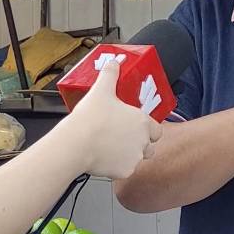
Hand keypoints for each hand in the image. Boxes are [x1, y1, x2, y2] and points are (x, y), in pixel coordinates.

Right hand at [65, 60, 162, 178]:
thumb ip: (110, 75)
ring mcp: (134, 157)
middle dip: (138, 144)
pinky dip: (116, 168)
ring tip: (110, 149)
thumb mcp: (101, 90)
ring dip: (128, 156)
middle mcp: (143, 141)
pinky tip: (103, 159)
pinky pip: (124, 171)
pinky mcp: (124, 171)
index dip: (147, 130)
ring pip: (137, 159)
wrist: (76, 143)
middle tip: (120, 139)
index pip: (157, 130)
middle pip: (149, 146)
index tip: (134, 129)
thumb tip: (113, 62)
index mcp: (142, 122)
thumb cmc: (90, 118)